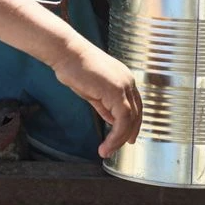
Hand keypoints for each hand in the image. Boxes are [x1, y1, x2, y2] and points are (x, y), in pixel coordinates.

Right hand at [49, 40, 141, 157]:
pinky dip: (115, 135)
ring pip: (130, 119)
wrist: (67, 53)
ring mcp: (124, 86)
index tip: (128, 136)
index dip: (133, 123)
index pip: (135, 105)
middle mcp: (128, 82)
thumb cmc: (76, 68)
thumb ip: (105, 106)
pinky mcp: (116, 91)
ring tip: (107, 150)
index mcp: (124, 79)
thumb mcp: (93, 91)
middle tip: (124, 146)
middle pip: (136, 113)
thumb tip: (111, 120)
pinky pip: (122, 119)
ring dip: (119, 138)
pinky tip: (106, 144)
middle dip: (130, 132)